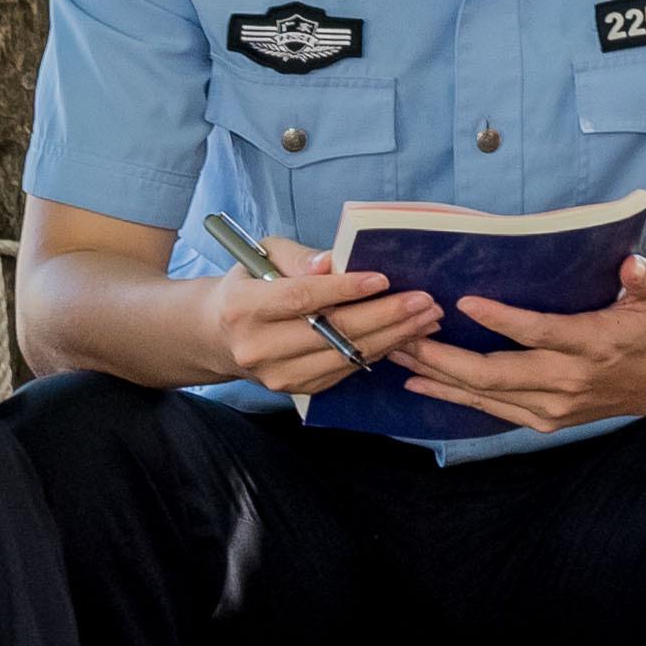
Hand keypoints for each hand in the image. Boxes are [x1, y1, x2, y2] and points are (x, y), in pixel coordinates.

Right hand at [205, 236, 435, 398]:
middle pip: (330, 332)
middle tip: (424, 300)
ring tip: (426, 318)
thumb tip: (331, 262)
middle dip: (384, 315)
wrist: (220, 334)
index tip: (383, 278)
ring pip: (345, 356)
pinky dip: (379, 351)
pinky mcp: (298, 389)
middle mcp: (257, 347)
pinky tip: (404, 335)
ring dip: (392, 337)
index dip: (343, 289)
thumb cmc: (250, 283)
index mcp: (243, 307)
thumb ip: (298, 257)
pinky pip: (346, 370)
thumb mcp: (264, 255)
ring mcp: (278, 376)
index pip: (300, 298)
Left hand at [406, 255, 645, 434]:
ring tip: (395, 355)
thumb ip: (645, 278)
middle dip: (443, 356)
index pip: (538, 334)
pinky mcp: (544, 420)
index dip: (501, 320)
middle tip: (403, 333)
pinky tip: (418, 383)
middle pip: (494, 373)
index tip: (463, 302)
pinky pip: (489, 410)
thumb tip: (630, 265)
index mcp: (590, 345)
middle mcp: (566, 382)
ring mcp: (552, 407)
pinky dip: (451, 397)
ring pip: (484, 395)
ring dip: (436, 376)